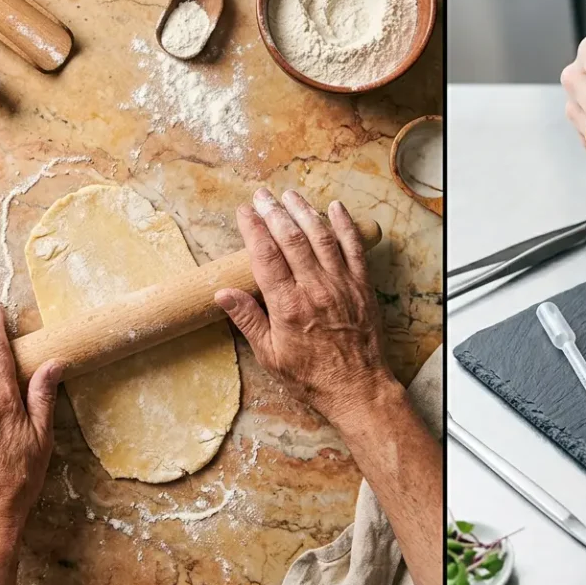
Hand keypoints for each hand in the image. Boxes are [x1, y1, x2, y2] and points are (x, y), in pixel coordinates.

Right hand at [215, 189, 397, 427]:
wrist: (358, 389)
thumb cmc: (311, 377)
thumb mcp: (270, 356)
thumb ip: (248, 320)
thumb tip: (222, 293)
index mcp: (288, 306)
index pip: (265, 255)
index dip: (253, 229)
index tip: (244, 212)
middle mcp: (315, 289)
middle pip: (291, 239)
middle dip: (274, 212)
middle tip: (262, 196)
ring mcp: (342, 285)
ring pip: (321, 237)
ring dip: (304, 212)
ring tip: (290, 195)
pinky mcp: (362, 287)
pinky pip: (354, 248)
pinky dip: (345, 225)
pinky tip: (335, 208)